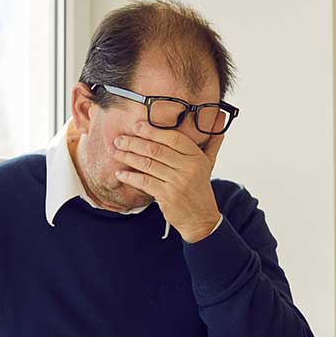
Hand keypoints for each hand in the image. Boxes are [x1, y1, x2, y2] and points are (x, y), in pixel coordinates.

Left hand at [110, 117, 226, 242]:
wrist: (201, 218)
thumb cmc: (200, 188)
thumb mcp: (209, 163)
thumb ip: (213, 141)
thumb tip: (220, 118)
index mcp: (196, 156)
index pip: (174, 138)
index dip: (154, 131)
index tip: (137, 126)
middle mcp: (188, 168)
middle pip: (157, 150)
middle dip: (134, 143)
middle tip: (119, 139)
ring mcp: (177, 182)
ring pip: (148, 164)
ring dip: (128, 157)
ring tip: (115, 152)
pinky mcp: (167, 196)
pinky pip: (144, 182)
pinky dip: (130, 177)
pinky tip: (120, 173)